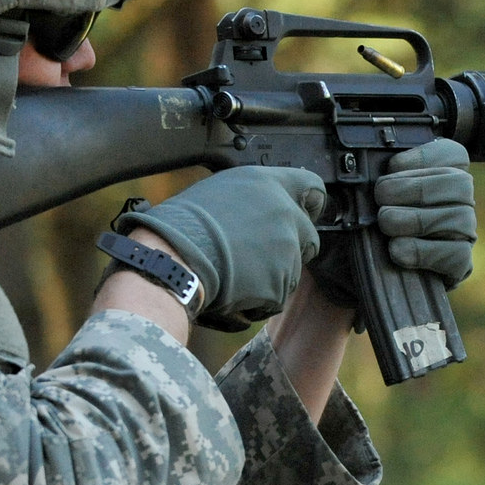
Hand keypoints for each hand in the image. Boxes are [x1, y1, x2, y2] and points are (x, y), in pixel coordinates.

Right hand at [116, 166, 326, 329]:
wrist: (172, 259)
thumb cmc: (181, 225)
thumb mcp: (218, 192)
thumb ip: (250, 198)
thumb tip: (256, 208)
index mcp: (268, 184)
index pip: (312, 187)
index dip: (309, 205)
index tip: (303, 214)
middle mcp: (284, 213)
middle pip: (308, 237)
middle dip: (290, 249)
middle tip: (258, 257)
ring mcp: (286, 249)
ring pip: (292, 270)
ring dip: (271, 276)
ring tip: (235, 275)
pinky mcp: (281, 283)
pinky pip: (276, 297)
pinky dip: (259, 300)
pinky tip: (233, 292)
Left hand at [311, 139, 477, 304]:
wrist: (350, 278)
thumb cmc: (359, 231)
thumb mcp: (358, 201)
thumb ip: (367, 180)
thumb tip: (359, 167)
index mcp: (439, 178)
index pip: (454, 154)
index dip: (426, 156)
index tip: (392, 166)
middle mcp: (458, 204)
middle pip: (461, 183)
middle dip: (417, 187)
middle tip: (381, 197)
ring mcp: (462, 236)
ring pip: (461, 217)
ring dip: (418, 219)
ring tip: (386, 224)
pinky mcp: (459, 266)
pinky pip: (457, 254)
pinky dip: (424, 251)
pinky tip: (397, 250)